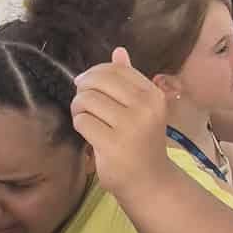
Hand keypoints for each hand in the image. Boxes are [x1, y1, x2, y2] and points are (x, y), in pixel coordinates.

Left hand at [71, 46, 169, 194]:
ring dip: (78, 108)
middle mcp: (145, 108)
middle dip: (83, 89)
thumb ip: (129, 80)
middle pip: (98, 82)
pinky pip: (82, 121)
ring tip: (84, 118)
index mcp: (153, 95)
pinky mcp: (112, 144)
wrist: (150, 181)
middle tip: (83, 103)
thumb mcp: (142, 108)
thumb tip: (119, 50)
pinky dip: (79, 125)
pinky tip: (88, 133)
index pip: (115, 70)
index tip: (88, 85)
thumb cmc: (142, 142)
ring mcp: (129, 127)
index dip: (95, 74)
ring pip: (87, 100)